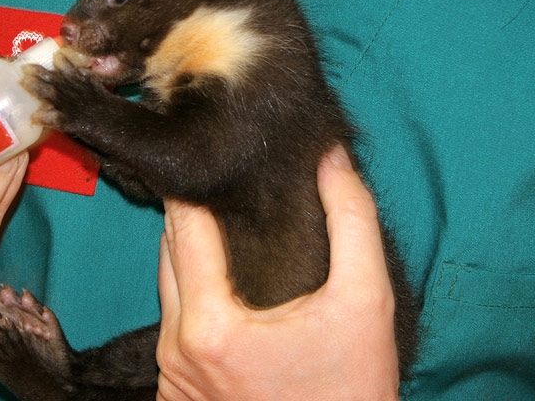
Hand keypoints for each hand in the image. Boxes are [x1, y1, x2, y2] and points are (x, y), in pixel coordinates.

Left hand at [155, 145, 399, 400]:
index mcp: (209, 324)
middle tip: (224, 185)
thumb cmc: (353, 390)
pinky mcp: (174, 395)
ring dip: (191, 254)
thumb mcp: (366, 301)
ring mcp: (170, 377)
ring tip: (226, 225)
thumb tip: (330, 157)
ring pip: (167, 288)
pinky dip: (192, 297)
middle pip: (168, 252)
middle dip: (193, 214)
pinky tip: (227, 284)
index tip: (218, 159)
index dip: (198, 185)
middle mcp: (176, 349)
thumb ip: (352, 219)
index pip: (183, 225)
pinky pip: (172, 326)